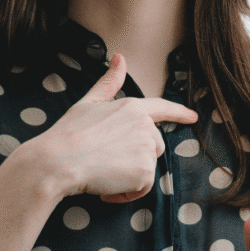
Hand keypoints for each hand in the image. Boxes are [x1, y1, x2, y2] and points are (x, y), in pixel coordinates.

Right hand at [30, 54, 198, 202]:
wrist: (56, 161)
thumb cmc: (68, 134)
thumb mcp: (88, 103)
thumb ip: (109, 83)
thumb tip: (120, 57)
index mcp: (132, 107)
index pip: (162, 108)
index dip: (179, 113)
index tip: (192, 117)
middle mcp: (145, 126)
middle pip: (154, 146)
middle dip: (135, 156)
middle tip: (105, 159)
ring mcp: (146, 148)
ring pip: (147, 167)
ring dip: (129, 176)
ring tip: (103, 172)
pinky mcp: (145, 170)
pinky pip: (142, 188)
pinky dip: (126, 193)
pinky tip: (107, 187)